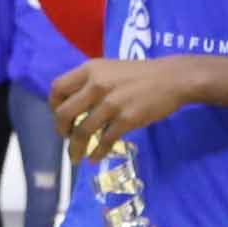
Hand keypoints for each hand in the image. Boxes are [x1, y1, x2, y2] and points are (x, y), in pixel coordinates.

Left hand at [50, 56, 193, 155]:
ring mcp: (111, 103)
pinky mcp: (126, 119)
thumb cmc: (141, 74)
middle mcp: (96, 85)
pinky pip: (104, 141)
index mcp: (90, 70)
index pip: (57, 89)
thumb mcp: (110, 69)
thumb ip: (90, 83)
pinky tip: (96, 157)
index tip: (60, 117)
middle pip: (64, 113)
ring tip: (77, 156)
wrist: (174, 78)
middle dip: (62, 130)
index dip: (53, 106)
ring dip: (76, 148)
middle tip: (67, 138)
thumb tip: (72, 105)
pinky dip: (97, 152)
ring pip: (82, 131)